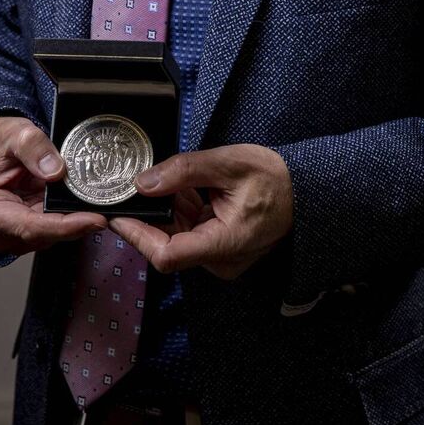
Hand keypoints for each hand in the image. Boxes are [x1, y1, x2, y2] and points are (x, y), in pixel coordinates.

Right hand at [0, 117, 106, 254]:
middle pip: (44, 235)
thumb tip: (56, 170)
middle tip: (108, 210)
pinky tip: (85, 204)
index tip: (94, 219)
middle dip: (77, 225)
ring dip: (75, 222)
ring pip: (51, 235)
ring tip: (100, 204)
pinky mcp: (26, 229)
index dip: (64, 226)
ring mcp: (11, 233)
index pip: (29, 227)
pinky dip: (70, 217)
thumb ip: (33, 147)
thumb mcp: (12, 133)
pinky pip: (53, 228)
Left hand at [110, 144, 293, 279]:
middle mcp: (220, 261)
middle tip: (144, 182)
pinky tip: (192, 190)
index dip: (137, 236)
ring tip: (180, 181)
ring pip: (177, 238)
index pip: (167, 255)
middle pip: (168, 244)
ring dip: (171, 210)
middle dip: (153, 214)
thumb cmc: (275, 178)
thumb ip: (184, 171)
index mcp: (224, 244)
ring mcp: (220, 259)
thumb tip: (143, 182)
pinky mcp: (220, 250)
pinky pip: (191, 234)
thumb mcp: (229, 163)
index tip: (118, 215)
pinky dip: (184, 212)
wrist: (305, 191)